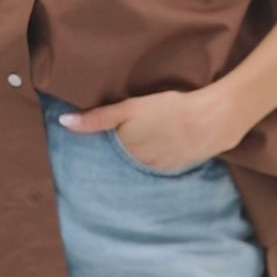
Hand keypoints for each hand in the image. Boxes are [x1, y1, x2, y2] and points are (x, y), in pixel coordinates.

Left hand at [57, 85, 243, 171]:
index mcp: (127, 152)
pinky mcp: (178, 165)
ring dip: (137, 156)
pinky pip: (159, 164)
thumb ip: (97, 118)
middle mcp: (140, 165)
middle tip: (124, 136)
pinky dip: (156, 156)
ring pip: (140, 163)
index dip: (101, 146)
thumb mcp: (131, 108)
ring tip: (143, 138)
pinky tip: (161, 143)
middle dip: (118, 153)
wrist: (212, 119)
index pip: (105, 153)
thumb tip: (64, 122)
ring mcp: (160, 167)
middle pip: (122, 160)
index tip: (94, 143)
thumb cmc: (170, 109)